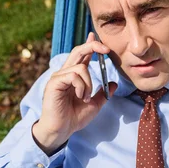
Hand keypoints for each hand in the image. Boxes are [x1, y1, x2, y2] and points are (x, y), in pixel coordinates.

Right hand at [32, 32, 116, 153]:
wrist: (61, 131)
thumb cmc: (73, 118)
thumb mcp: (94, 105)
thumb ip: (103, 94)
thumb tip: (114, 83)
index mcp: (73, 76)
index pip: (81, 55)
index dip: (89, 45)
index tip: (95, 36)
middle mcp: (65, 73)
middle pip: (78, 51)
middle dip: (93, 46)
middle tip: (106, 50)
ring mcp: (59, 77)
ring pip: (80, 67)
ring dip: (88, 83)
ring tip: (85, 98)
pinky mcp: (55, 83)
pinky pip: (73, 75)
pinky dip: (81, 86)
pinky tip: (80, 97)